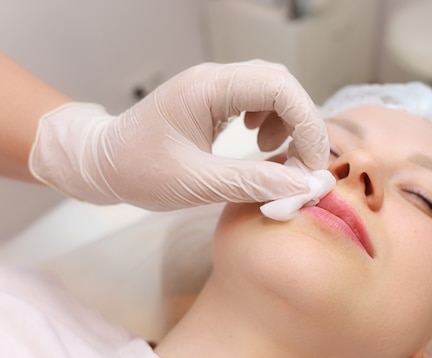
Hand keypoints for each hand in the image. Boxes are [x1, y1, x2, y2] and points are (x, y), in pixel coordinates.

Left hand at [29, 60, 328, 209]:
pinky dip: (272, 124)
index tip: (311, 167)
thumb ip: (253, 183)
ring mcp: (215, 87)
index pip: (279, 87)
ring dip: (288, 124)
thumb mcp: (196, 183)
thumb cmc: (138, 171)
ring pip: (274, 91)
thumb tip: (304, 186)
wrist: (102, 162)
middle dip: (302, 126)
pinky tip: (260, 146)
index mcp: (208, 88)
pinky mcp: (215, 100)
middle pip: (282, 84)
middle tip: (302, 167)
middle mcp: (215, 79)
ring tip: (275, 156)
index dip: (307, 125)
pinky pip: (259, 101)